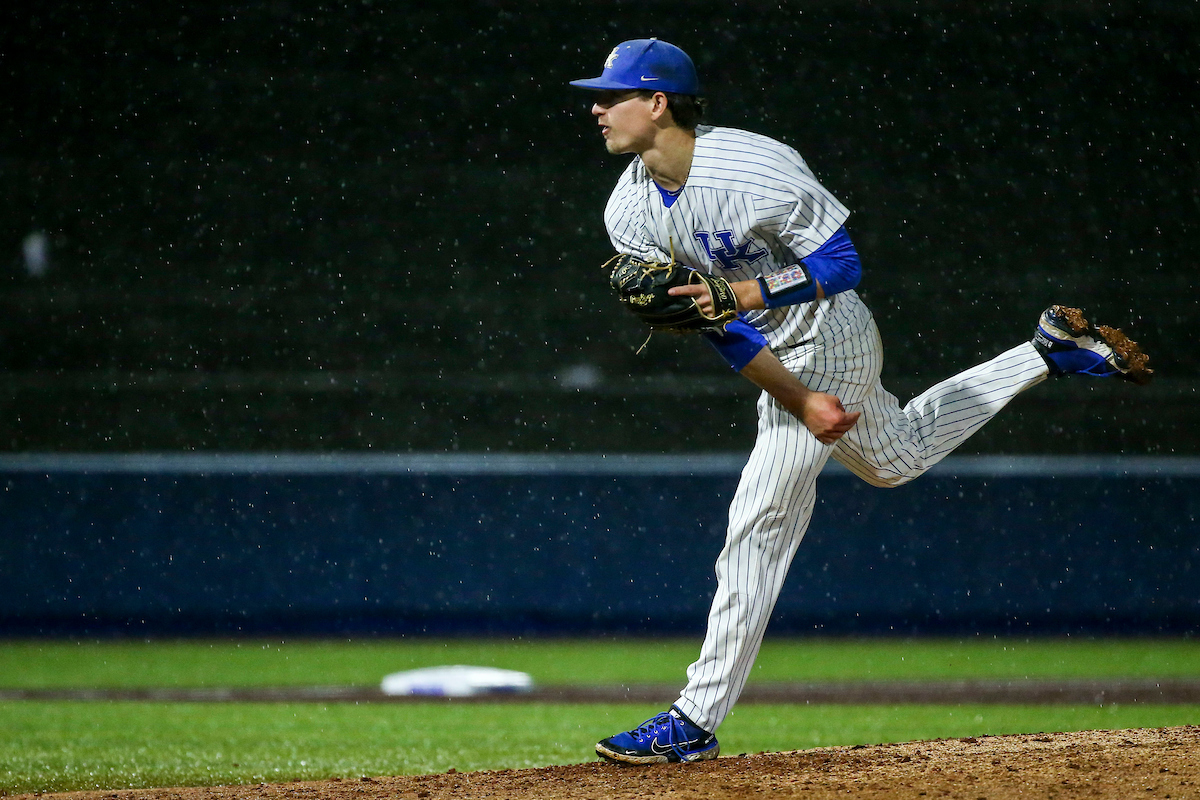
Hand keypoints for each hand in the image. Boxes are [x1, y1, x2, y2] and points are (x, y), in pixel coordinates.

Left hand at [668, 279, 764, 313]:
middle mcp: (705, 299)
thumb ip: (699, 288)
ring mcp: (708, 309)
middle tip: (672, 307)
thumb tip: (687, 288)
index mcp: (703, 289)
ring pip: (696, 312)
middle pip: (691, 303)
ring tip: (680, 316)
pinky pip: (703, 318)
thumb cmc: (721, 288)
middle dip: (683, 306)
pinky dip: (699, 319)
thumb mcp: (710, 285)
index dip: (679, 291)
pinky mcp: (713, 316)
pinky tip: (693, 321)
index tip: (669, 292)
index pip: (689, 289)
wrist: (736, 296)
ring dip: (690, 313)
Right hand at [738, 349, 859, 444]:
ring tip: (844, 426)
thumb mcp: (834, 399)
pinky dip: (834, 437)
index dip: (856, 416)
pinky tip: (836, 433)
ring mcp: (825, 432)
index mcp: (837, 418)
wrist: (803, 404)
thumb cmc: (818, 399)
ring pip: (839, 435)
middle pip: (846, 428)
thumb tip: (843, 412)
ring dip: (843, 430)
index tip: (858, 413)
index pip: (851, 419)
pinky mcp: (819, 434)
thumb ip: (841, 407)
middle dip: (851, 422)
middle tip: (852, 419)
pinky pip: (829, 440)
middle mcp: (832, 427)